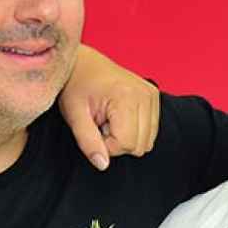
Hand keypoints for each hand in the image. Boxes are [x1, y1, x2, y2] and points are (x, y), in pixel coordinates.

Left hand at [59, 45, 159, 169]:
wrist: (81, 63)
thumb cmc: (75, 86)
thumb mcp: (74, 116)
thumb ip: (88, 142)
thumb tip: (102, 164)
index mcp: (126, 97)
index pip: (126, 144)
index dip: (106, 145)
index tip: (94, 128)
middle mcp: (144, 95)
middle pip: (139, 145)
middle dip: (117, 142)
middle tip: (101, 123)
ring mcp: (151, 94)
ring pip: (147, 141)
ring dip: (126, 136)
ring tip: (109, 118)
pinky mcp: (153, 96)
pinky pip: (150, 130)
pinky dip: (134, 130)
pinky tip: (118, 116)